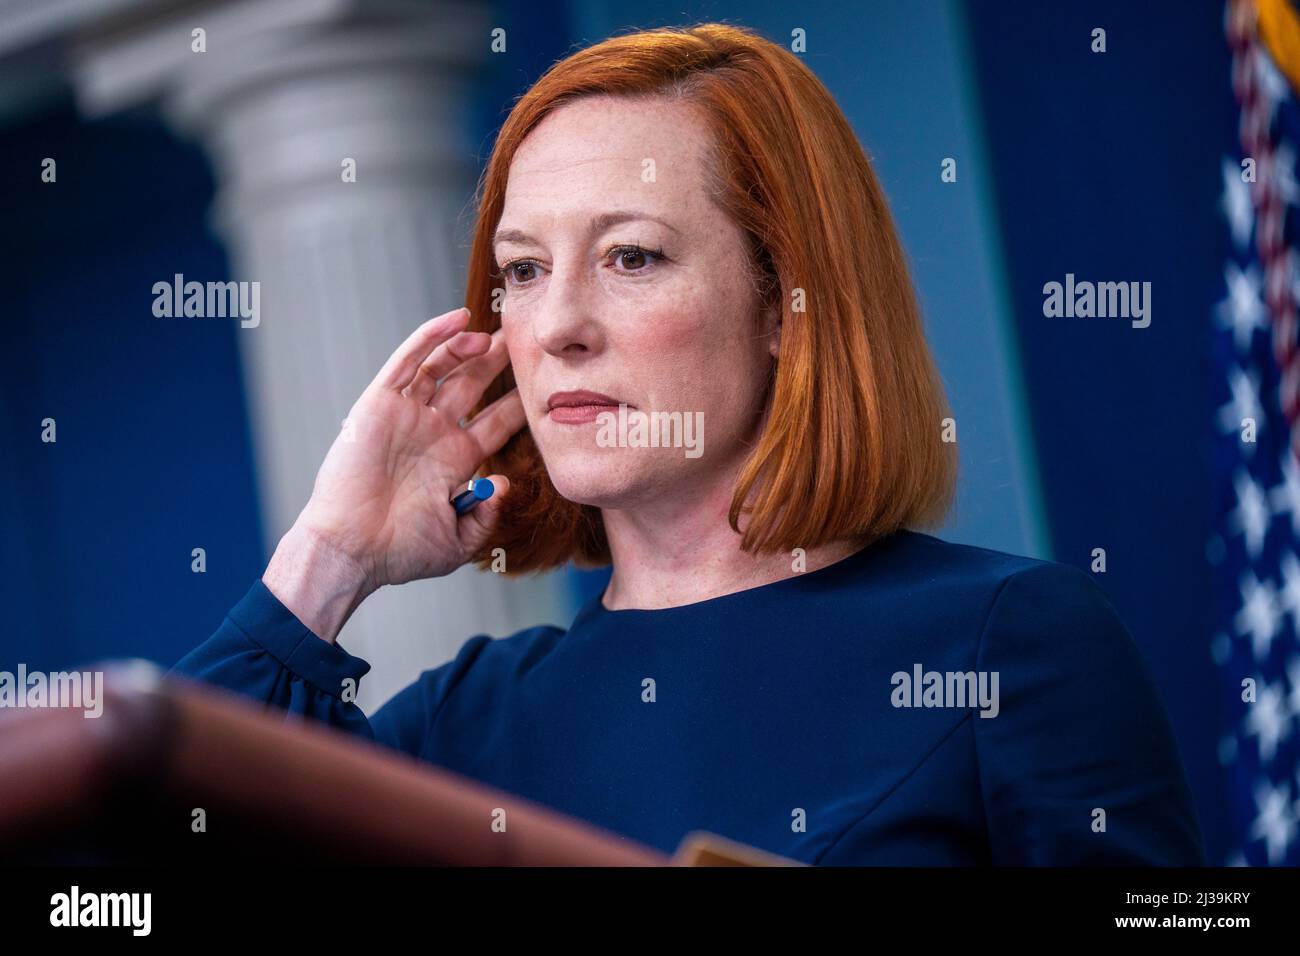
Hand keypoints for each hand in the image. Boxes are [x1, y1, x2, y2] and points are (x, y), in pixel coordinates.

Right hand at [263, 306, 525, 641]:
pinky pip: (409, 361)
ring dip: (468, 347)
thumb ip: (486, 516)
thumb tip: (505, 485)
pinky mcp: (380, 403)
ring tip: (495, 334)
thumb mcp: (457, 541)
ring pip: (443, 367)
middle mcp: (432, 433)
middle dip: (497, 364)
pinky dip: (432, 337)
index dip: (518, 403)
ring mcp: (406, 415)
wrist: (351, 550)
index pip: (495, 422)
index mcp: (454, 461)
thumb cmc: (397, 553)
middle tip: (523, 342)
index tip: (545, 385)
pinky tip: (458, 320)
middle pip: (473, 386)